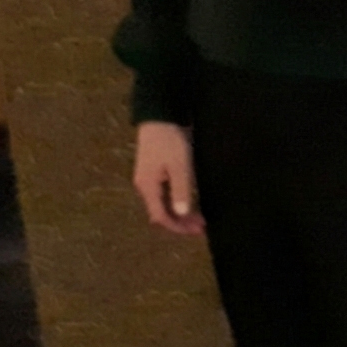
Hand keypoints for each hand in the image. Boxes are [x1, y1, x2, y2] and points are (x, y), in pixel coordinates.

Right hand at [133, 121, 203, 235]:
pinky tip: (189, 204)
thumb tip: (180, 214)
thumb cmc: (170, 140)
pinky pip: (164, 196)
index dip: (178, 227)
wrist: (160, 117)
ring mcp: (148, 180)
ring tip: (198, 218)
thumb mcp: (179, 166)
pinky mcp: (154, 173)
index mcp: (148, 187)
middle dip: (180, 223)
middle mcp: (145, 186)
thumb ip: (180, 190)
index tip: (197, 230)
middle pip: (161, 213)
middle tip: (201, 225)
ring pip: (163, 205)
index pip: (161, 217)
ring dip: (179, 214)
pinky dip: (177, 203)